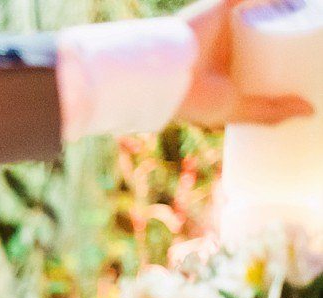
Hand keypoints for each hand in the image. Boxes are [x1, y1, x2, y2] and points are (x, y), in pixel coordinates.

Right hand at [176, 0, 314, 127]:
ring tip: (313, 16)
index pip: (260, 56)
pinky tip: (299, 0)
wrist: (164, 75)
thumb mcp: (234, 109)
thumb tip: (310, 111)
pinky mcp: (223, 5)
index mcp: (224, 67)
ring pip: (264, 10)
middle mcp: (226, 43)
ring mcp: (226, 23)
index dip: (282, 56)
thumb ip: (268, 112)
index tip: (305, 63)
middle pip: (266, 32)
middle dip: (290, 32)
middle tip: (315, 42)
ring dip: (286, 9)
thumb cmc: (193, 98)